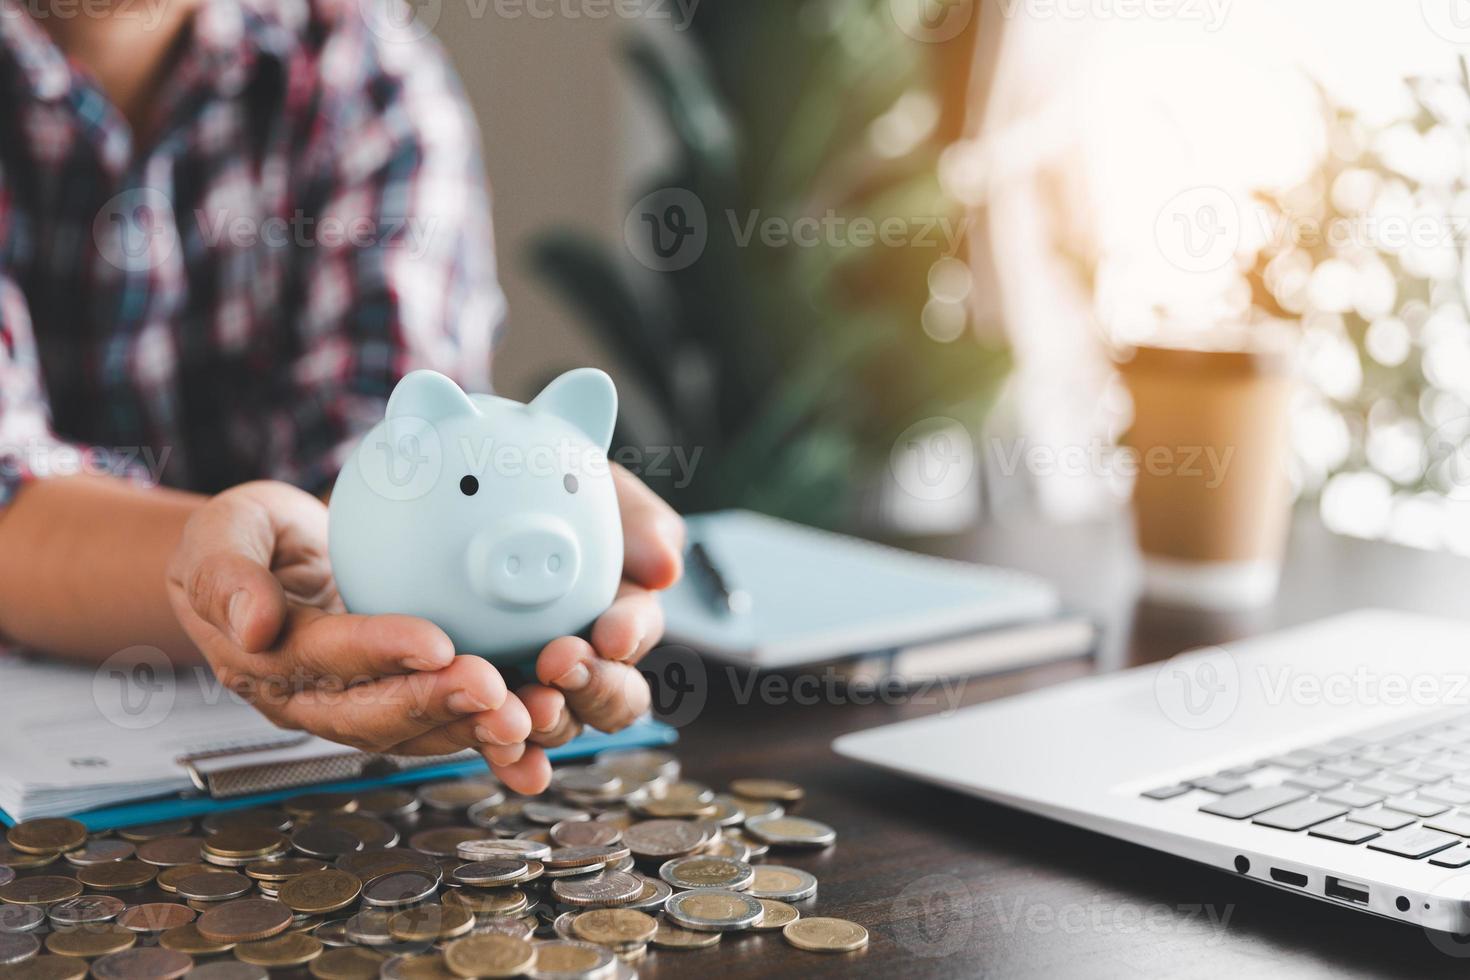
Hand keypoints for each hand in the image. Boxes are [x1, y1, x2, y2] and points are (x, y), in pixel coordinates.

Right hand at [164, 481, 544, 793]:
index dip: (380, 652)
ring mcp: (362, 708)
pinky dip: (491, 741)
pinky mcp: (404, 704)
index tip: (436, 642)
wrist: (269, 565)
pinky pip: (448, 728)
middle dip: (438, 704)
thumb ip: (225, 571)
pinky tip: (538, 744)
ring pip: (419, 732)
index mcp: (269, 658)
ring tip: (529, 717)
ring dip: (474, 730)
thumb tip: (251, 624)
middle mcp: (316, 698)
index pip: (326, 657)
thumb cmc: (248, 540)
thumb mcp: (222, 532)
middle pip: (377, 712)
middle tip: (496, 690)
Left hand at [516, 466, 684, 781]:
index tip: (613, 629)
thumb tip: (666, 568)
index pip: (634, 635)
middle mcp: (587, 661)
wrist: (479, 496)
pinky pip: (501, 738)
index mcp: (620, 615)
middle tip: (560, 662)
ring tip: (520, 708)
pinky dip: (510, 755)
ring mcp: (538, 688)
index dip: (629, 636)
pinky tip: (504, 756)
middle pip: (609, 698)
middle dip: (594, 689)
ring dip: (548, 723)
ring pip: (559, 724)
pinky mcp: (489, 705)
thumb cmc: (552, 492)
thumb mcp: (602, 490)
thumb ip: (640, 525)